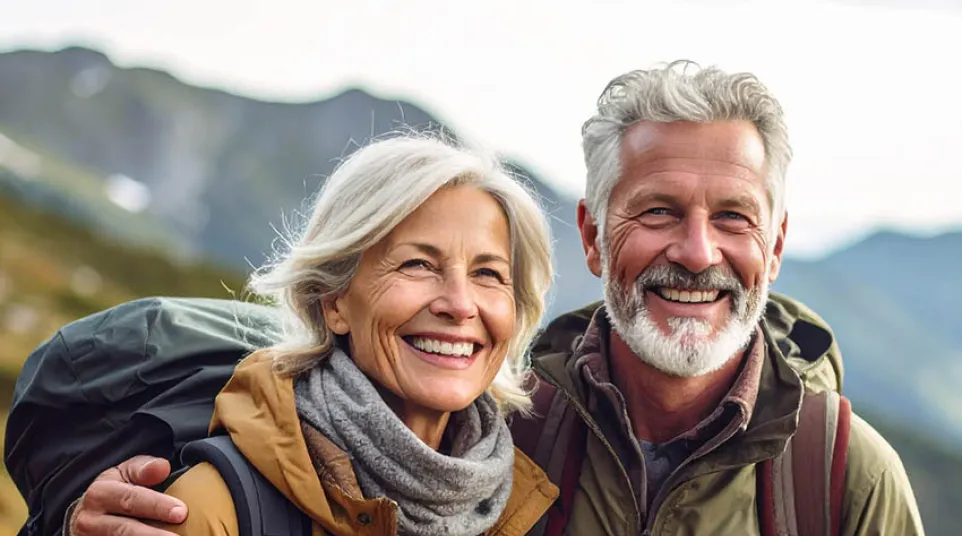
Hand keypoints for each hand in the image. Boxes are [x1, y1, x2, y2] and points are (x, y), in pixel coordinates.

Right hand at [68, 456, 187, 535]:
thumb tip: (163, 467)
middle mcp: (90, 520)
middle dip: (154, 534)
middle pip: (125, 529)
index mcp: (100, 494)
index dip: (157, 506)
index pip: (131, 499)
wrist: (87, 517)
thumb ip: (143, 469)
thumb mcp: (124, 474)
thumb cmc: (114, 491)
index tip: (181, 512)